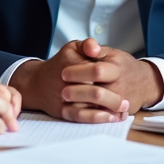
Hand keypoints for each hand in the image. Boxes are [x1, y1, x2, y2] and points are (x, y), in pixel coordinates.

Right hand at [9, 40, 129, 122]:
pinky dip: (98, 118)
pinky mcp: (63, 111)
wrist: (37, 84)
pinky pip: (82, 117)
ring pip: (90, 108)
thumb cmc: (60, 64)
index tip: (124, 83)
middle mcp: (67, 83)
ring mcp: (65, 99)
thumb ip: (87, 44)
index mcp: (72, 64)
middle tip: (126, 102)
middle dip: (114, 99)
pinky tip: (110, 117)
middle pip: (96, 93)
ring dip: (109, 111)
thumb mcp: (72, 48)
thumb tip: (95, 48)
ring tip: (122, 111)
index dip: (112, 78)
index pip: (96, 71)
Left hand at [61, 38, 163, 115]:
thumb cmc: (122, 67)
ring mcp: (118, 104)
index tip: (64, 72)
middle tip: (62, 91)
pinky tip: (69, 111)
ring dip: (77, 107)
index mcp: (116, 69)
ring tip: (64, 102)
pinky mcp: (117, 115)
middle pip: (96, 93)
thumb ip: (96, 48)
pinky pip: (99, 120)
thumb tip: (91, 47)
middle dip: (76, 93)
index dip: (78, 72)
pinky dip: (82, 118)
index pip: (97, 71)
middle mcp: (119, 87)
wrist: (144, 83)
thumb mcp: (111, 52)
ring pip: (97, 110)